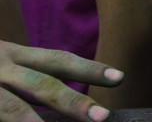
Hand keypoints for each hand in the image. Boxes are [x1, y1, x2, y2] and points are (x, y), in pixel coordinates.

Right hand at [0, 40, 122, 121]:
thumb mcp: (2, 66)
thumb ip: (27, 80)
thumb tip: (66, 101)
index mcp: (13, 55)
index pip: (57, 60)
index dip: (89, 69)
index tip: (120, 78)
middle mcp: (0, 67)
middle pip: (41, 85)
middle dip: (73, 102)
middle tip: (103, 117)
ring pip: (11, 107)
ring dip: (32, 120)